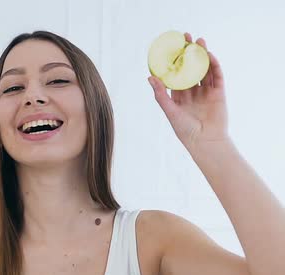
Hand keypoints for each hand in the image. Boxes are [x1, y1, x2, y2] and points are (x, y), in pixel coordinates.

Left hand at [148, 32, 228, 150]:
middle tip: (186, 37)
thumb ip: (161, 94)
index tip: (171, 47)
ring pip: (204, 69)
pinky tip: (209, 55)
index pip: (176, 74)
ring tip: (199, 41)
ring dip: (202, 55)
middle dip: (189, 53)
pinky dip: (214, 65)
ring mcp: (206, 92)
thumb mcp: (170, 110)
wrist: (205, 142)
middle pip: (191, 68)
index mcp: (179, 96)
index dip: (174, 61)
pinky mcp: (219, 93)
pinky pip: (217, 76)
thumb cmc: (185, 130)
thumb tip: (149, 77)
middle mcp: (193, 92)